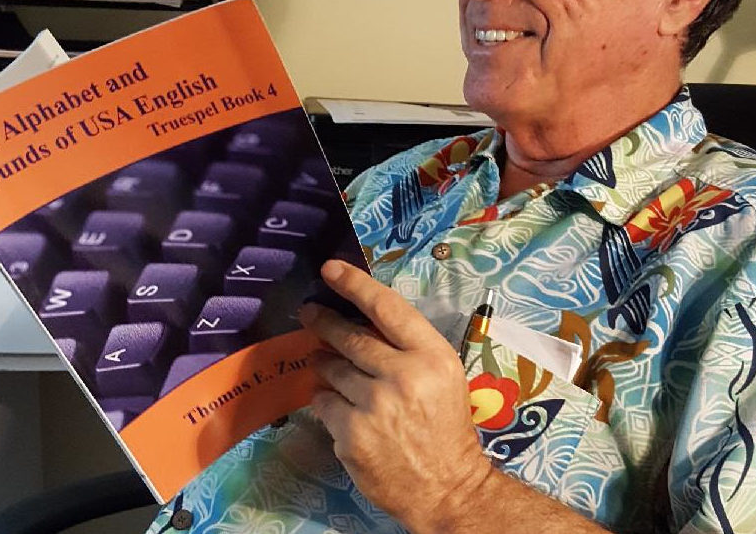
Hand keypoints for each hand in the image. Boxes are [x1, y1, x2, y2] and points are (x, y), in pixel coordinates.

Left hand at [298, 260, 492, 533]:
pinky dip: (328, 402)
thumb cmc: (446, 424)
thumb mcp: (442, 373)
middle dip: (324, 321)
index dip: (355, 283)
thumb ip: (407, 346)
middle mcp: (402, 376)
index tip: (330, 268)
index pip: (386, 307)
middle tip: (308, 312)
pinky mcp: (351, 435)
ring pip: (332, 370)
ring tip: (328, 365)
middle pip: (350, 336)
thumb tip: (361, 319)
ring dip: (326, 365)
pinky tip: (342, 407)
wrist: (448, 487)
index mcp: (431, 356)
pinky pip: (324, 404)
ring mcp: (373, 407)